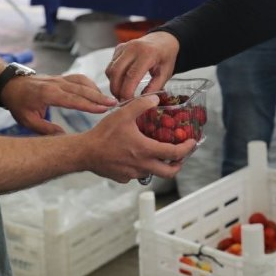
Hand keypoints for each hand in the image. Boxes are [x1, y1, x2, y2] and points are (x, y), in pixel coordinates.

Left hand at [2, 73, 116, 134]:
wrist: (10, 85)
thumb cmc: (18, 104)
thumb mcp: (28, 121)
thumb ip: (46, 130)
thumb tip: (64, 138)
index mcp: (48, 94)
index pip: (73, 99)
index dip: (89, 104)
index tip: (103, 109)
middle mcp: (56, 84)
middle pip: (81, 89)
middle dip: (99, 96)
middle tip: (114, 103)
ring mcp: (59, 78)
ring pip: (82, 82)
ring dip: (96, 90)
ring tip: (109, 99)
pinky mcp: (61, 77)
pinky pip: (78, 78)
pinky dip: (89, 84)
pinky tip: (96, 92)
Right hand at [79, 95, 197, 181]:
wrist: (84, 152)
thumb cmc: (103, 134)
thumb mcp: (123, 113)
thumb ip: (141, 104)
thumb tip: (156, 98)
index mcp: (145, 150)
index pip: (174, 153)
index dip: (186, 148)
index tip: (192, 143)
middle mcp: (142, 165)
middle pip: (169, 172)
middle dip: (178, 164)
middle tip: (180, 155)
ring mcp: (132, 174)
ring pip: (153, 173)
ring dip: (159, 164)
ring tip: (157, 152)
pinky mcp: (123, 178)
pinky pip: (137, 174)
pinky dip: (142, 167)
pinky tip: (136, 156)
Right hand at [106, 31, 179, 100]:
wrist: (163, 40)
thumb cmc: (165, 57)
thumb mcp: (166, 73)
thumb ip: (155, 87)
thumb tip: (143, 101)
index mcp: (147, 54)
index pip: (131, 76)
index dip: (127, 92)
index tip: (129, 102)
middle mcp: (133, 48)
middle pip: (116, 72)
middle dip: (116, 90)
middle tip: (122, 100)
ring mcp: (124, 47)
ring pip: (111, 69)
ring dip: (113, 84)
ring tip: (121, 93)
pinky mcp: (119, 48)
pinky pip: (111, 64)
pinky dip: (113, 76)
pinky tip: (121, 82)